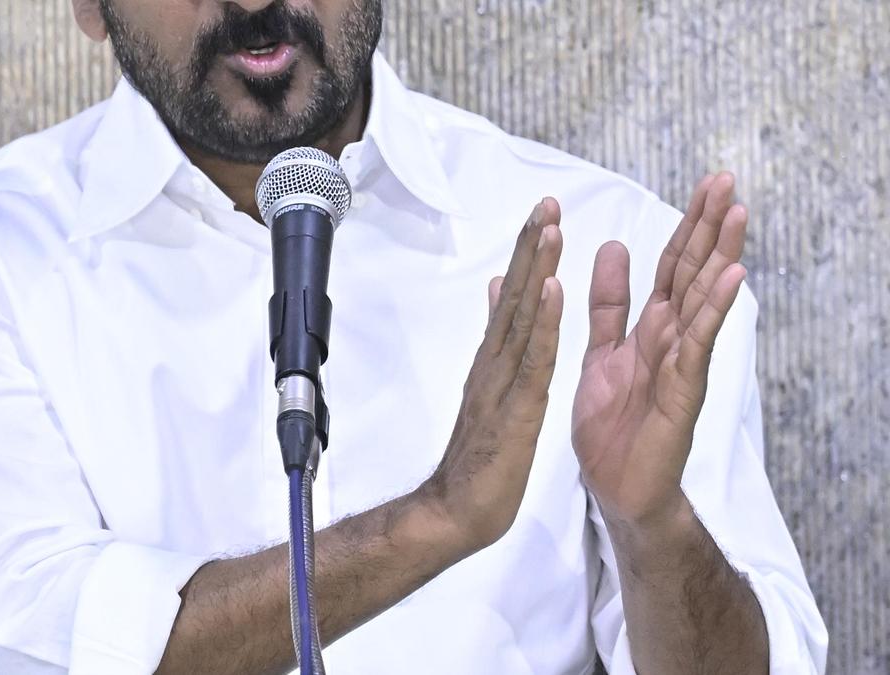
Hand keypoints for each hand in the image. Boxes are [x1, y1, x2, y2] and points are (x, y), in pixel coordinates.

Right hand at [420, 198, 563, 551]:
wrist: (454, 511)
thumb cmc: (476, 460)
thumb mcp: (488, 393)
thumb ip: (493, 343)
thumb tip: (496, 295)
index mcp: (494, 360)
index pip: (513, 297)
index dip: (529, 254)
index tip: (543, 214)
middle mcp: (495, 361)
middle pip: (515, 294)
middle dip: (533, 245)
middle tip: (548, 200)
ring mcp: (503, 382)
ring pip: (523, 317)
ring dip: (537, 269)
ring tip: (551, 226)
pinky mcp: (517, 408)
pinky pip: (533, 359)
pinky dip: (543, 322)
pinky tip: (553, 289)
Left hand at [571, 173, 748, 525]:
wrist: (614, 486)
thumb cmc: (610, 424)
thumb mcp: (601, 350)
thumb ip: (608, 303)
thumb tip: (615, 245)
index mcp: (649, 328)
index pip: (671, 266)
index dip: (687, 225)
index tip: (706, 183)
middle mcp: (672, 339)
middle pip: (692, 273)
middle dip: (708, 227)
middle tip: (725, 179)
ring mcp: (682, 363)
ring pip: (702, 301)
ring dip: (720, 256)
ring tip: (736, 214)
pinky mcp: (683, 391)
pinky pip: (698, 344)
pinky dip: (713, 309)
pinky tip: (731, 277)